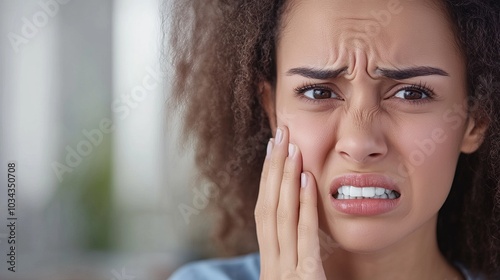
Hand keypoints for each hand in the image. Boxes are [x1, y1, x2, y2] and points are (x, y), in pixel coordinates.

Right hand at [255, 126, 326, 279]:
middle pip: (267, 207)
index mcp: (270, 264)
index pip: (264, 214)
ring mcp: (285, 273)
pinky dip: (305, 204)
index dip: (266, 180)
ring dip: (285, 178)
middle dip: (272, 168)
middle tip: (280, 135)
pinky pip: (305, 234)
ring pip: (281, 215)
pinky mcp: (305, 279)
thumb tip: (298, 236)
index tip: (272, 152)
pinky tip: (308, 179)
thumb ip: (296, 261)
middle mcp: (271, 266)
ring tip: (292, 147)